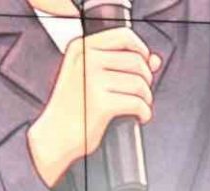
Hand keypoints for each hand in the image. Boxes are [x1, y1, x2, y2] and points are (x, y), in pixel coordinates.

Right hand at [27, 28, 163, 187]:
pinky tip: (139, 117)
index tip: (144, 66)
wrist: (54, 135)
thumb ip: (122, 63)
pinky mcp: (101, 103)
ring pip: (139, 83)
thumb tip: (155, 59)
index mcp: (81, 47)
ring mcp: (92, 80)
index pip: (124, 36)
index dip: (142, 51)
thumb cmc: (73, 107)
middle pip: (137, 61)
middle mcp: (86, 59)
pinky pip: (138, 104)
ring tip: (138, 106)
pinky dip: (144, 113)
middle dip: (146, 80)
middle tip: (140, 93)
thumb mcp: (91, 76)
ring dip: (146, 98)